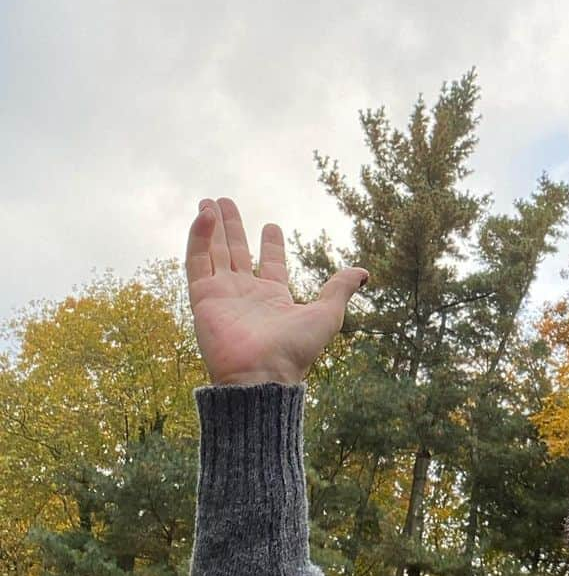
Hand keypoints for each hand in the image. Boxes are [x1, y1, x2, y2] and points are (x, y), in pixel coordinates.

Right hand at [185, 197, 368, 385]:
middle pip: (236, 252)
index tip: (271, 225)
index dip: (271, 245)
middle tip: (224, 202)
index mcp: (274, 298)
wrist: (262, 374)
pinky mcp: (202, 296)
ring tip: (208, 201)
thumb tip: (363, 272)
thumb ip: (339, 289)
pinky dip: (198, 237)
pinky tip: (204, 214)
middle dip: (231, 227)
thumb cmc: (295, 350)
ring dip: (211, 226)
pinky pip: (197, 260)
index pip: (271, 264)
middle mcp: (246, 293)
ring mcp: (222, 294)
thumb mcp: (327, 315)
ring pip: (214, 252)